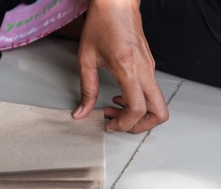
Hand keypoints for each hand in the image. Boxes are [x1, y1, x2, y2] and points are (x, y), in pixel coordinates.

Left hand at [73, 0, 168, 132]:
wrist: (116, 3)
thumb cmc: (102, 24)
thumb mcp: (86, 59)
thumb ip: (86, 90)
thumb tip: (81, 112)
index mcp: (128, 69)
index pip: (137, 109)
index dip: (124, 124)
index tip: (109, 124)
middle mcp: (144, 71)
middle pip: (159, 112)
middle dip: (139, 126)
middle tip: (118, 123)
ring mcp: (150, 68)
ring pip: (156, 104)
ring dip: (137, 115)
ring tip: (114, 109)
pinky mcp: (149, 66)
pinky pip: (150, 93)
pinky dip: (136, 102)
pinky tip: (118, 96)